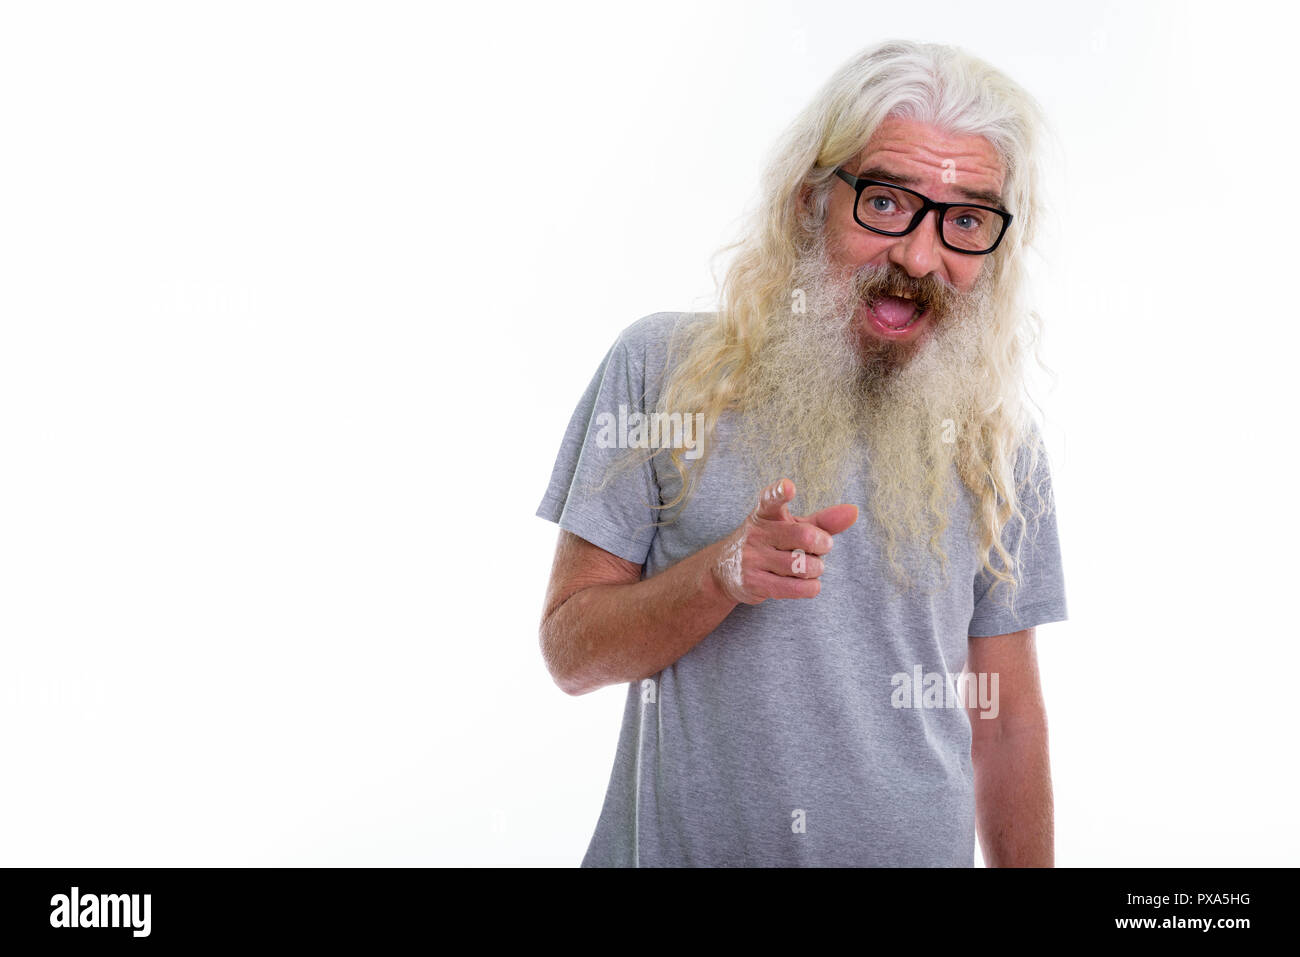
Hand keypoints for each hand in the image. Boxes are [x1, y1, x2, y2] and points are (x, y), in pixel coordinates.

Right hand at [711, 478, 858, 604]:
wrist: (725, 570)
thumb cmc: (770, 542)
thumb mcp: (791, 526)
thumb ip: (823, 521)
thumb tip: (854, 511)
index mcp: (765, 513)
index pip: (770, 499)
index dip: (780, 492)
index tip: (789, 486)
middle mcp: (756, 533)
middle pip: (803, 536)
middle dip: (822, 544)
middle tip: (824, 547)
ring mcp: (752, 559)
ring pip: (801, 566)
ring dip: (816, 569)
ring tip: (811, 568)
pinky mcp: (753, 583)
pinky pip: (795, 588)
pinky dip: (811, 587)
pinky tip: (809, 583)